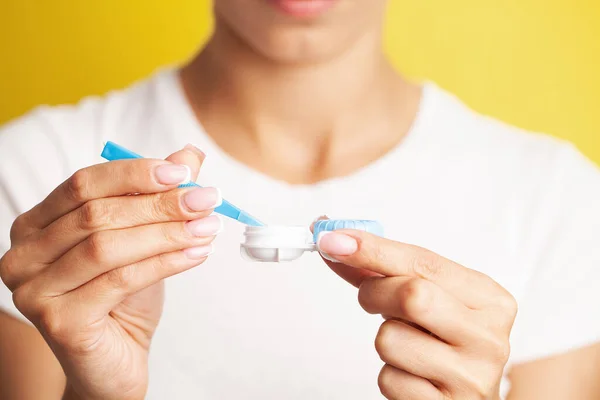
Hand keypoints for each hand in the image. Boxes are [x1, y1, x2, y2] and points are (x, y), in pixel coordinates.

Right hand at [0, 145, 221, 399]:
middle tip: (206, 199)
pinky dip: (165, 263)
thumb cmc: (124, 297)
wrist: (116, 359)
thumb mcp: (143, 238)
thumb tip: (190, 155)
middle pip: (97, 214)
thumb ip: (158, 196)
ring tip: (208, 227)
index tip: (184, 173)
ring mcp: (34, 290)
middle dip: (159, 204)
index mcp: (37, 225)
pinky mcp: (57, 321)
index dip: (134, 174)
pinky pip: (119, 280)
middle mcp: (24, 254)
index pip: (83, 184)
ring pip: (108, 246)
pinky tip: (196, 255)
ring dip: (166, 232)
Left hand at [316, 229, 516, 399]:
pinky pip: (389, 379)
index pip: (424, 263)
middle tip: (372, 299)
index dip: (374, 249)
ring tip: (407, 345)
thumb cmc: (441, 342)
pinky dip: (389, 374)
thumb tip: (335, 241)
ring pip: (390, 339)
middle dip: (375, 293)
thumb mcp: (426, 298)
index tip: (335, 240)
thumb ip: (382, 269)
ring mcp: (472, 377)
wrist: (462, 398)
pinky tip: (412, 375)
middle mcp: (489, 337)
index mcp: (490, 299)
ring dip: (384, 340)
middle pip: (413, 295)